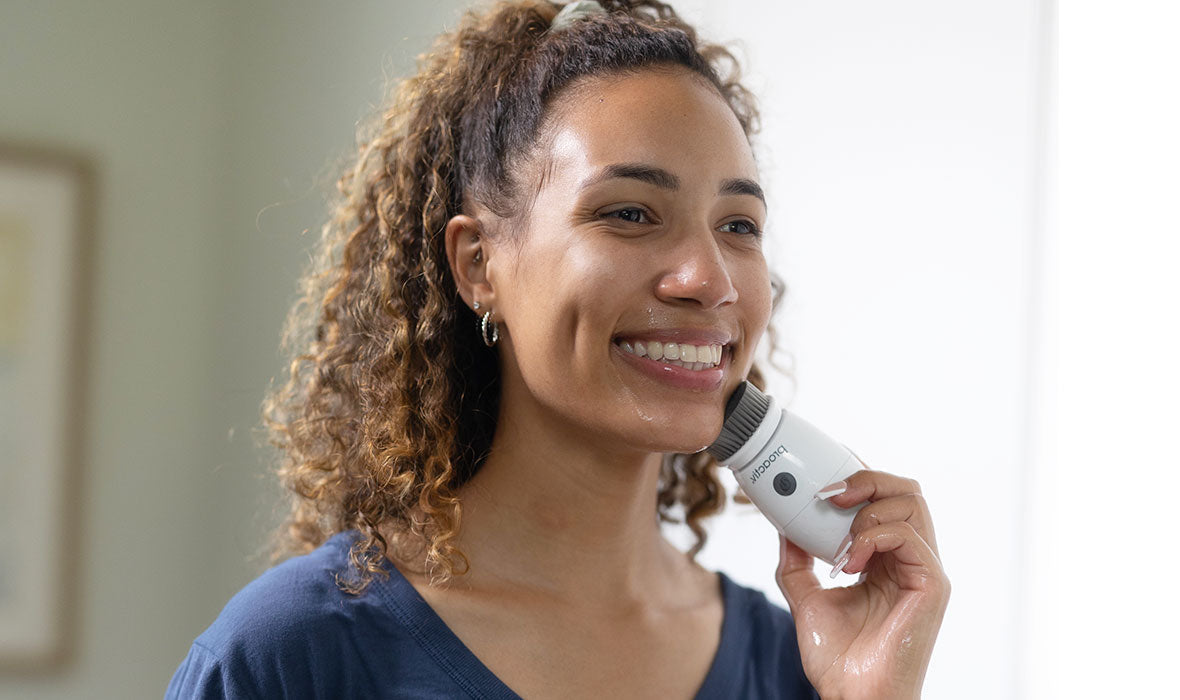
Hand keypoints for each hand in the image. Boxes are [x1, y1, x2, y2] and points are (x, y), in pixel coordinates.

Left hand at [775, 465, 949, 699]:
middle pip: (906, 491)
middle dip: (866, 480)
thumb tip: (783, 527)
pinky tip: (850, 563)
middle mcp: (911, 560)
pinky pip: (909, 536)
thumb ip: (797, 562)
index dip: (859, 478)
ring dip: (867, 510)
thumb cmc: (839, 660)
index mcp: (888, 560)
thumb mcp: (806, 599)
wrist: (851, 696)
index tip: (823, 477)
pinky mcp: (932, 585)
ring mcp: (925, 571)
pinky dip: (873, 537)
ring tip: (841, 543)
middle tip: (830, 494)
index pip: (885, 500)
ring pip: (913, 503)